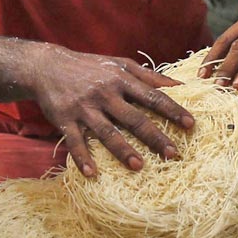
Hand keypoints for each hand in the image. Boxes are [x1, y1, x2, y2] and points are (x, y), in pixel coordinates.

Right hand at [27, 47, 196, 174]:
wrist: (46, 65)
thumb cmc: (90, 66)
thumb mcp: (120, 64)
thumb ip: (149, 76)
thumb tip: (180, 86)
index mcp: (122, 80)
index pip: (153, 97)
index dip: (173, 110)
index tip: (190, 124)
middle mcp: (105, 94)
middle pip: (134, 118)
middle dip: (155, 136)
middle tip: (173, 153)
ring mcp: (84, 108)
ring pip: (107, 132)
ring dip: (123, 150)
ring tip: (139, 167)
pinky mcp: (64, 119)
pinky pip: (74, 141)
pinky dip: (82, 158)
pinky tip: (91, 174)